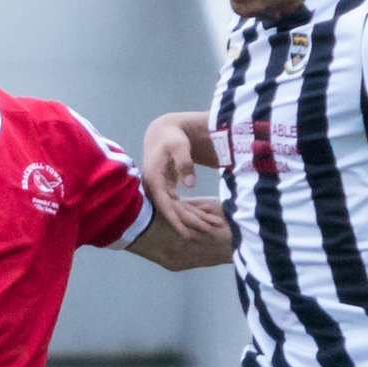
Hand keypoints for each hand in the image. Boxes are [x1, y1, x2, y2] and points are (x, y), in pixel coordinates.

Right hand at [143, 116, 208, 237]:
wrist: (162, 132)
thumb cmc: (171, 137)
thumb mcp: (179, 146)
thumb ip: (184, 163)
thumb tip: (190, 186)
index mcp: (154, 180)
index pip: (165, 206)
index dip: (176, 221)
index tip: (187, 234)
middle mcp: (154, 188)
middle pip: (173, 211)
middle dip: (192, 222)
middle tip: (211, 230)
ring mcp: (160, 190)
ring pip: (177, 209)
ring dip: (194, 217)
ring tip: (213, 225)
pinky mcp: (166, 190)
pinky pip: (179, 204)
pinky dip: (192, 210)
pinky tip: (206, 215)